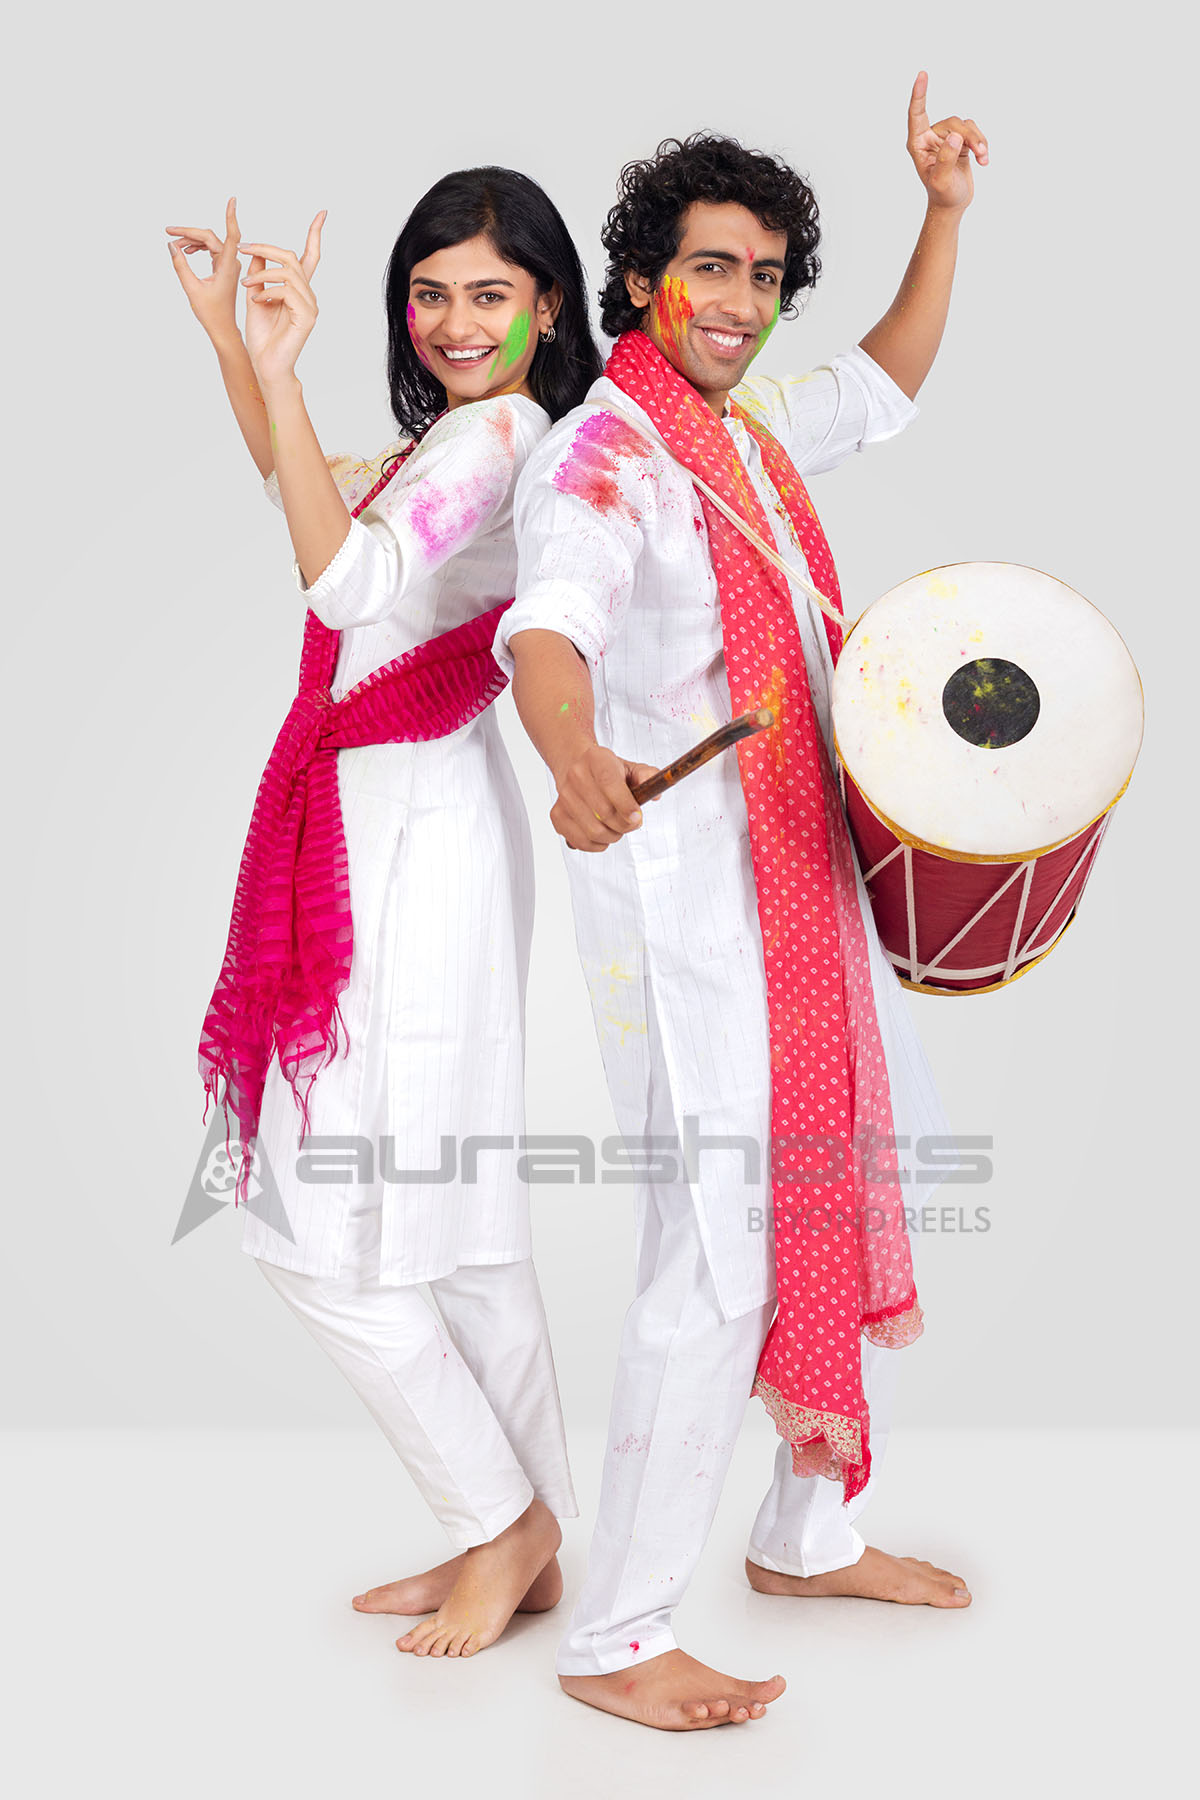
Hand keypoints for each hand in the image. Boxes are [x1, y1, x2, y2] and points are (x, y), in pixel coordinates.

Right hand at [165, 196, 244, 342]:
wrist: (223, 328)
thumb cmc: (211, 313)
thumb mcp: (192, 288)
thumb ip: (181, 265)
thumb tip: (171, 244)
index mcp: (228, 266)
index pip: (232, 235)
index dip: (231, 217)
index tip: (232, 200)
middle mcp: (231, 262)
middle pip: (210, 237)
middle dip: (189, 233)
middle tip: (169, 231)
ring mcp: (229, 264)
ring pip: (210, 242)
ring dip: (191, 240)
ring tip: (174, 243)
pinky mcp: (224, 268)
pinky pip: (211, 250)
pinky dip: (197, 248)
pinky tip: (185, 250)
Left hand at [237, 212, 326, 386]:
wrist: (265, 365)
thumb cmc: (261, 336)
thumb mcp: (255, 295)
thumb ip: (258, 274)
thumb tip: (256, 251)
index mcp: (297, 289)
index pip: (309, 256)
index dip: (315, 234)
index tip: (322, 214)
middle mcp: (307, 295)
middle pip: (292, 257)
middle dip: (266, 248)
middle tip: (244, 248)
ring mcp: (309, 306)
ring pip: (288, 272)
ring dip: (262, 273)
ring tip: (246, 285)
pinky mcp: (306, 317)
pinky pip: (287, 291)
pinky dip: (267, 291)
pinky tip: (257, 301)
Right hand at [551, 746, 658, 851]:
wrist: (577, 767)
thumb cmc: (608, 771)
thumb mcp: (630, 768)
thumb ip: (647, 777)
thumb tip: (656, 795)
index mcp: (596, 759)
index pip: (609, 783)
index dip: (625, 804)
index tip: (637, 818)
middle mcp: (575, 776)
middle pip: (603, 812)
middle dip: (624, 825)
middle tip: (632, 823)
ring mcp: (564, 796)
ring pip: (593, 830)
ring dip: (612, 836)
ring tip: (618, 828)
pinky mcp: (557, 815)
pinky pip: (579, 840)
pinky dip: (596, 845)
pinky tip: (603, 835)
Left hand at [906, 71, 988, 211]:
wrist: (952, 205)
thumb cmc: (943, 195)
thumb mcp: (941, 181)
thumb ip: (946, 158)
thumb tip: (954, 136)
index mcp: (918, 144)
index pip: (917, 114)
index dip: (919, 94)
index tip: (922, 74)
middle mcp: (930, 137)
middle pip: (953, 122)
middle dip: (969, 136)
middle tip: (981, 152)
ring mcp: (945, 137)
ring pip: (965, 125)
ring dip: (977, 140)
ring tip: (984, 157)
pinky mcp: (959, 140)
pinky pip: (973, 131)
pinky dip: (981, 142)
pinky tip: (984, 159)